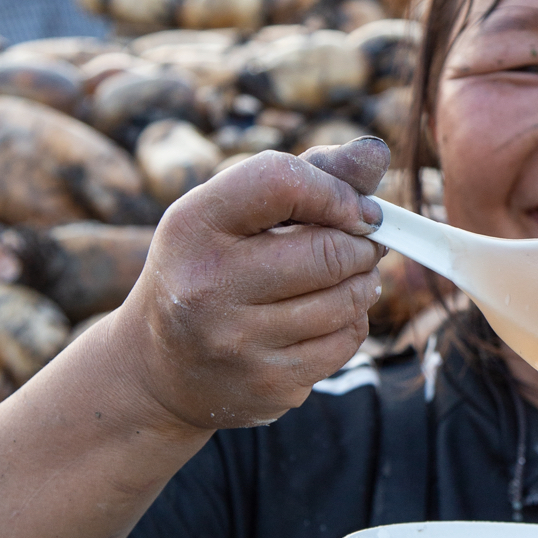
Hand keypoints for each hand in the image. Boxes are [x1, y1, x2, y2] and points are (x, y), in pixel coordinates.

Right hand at [111, 138, 388, 433]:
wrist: (161, 368)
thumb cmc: (212, 267)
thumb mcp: (233, 213)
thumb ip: (306, 175)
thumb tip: (376, 152)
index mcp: (192, 226)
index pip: (281, 182)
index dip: (335, 190)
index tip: (355, 207)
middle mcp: (207, 286)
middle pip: (328, 250)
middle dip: (361, 243)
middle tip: (362, 241)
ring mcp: (237, 343)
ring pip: (347, 299)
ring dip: (364, 281)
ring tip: (349, 274)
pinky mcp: (269, 385)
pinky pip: (347, 341)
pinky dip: (353, 320)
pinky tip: (330, 314)